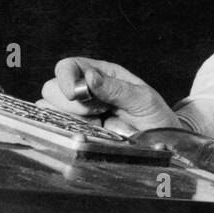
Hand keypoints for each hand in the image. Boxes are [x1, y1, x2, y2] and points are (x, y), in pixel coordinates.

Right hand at [40, 57, 185, 132]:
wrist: (165, 145)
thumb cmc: (157, 117)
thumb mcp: (143, 99)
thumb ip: (116, 88)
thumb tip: (90, 77)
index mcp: (101, 74)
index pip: (69, 67)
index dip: (65, 78)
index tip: (76, 94)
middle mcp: (85, 91)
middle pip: (52, 88)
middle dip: (69, 103)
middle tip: (96, 112)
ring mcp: (79, 113)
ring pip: (49, 109)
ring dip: (69, 118)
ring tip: (96, 124)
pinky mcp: (78, 133)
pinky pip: (57, 130)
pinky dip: (69, 132)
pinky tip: (92, 133)